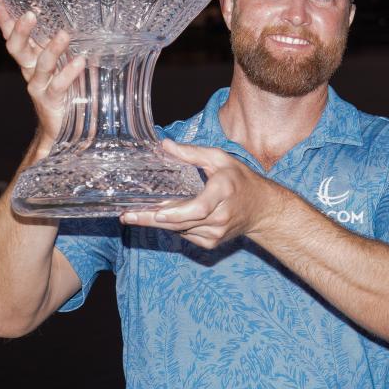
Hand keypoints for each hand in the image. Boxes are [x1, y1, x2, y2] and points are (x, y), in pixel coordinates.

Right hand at [0, 0, 85, 144]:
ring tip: (63, 35)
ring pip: (41, 65)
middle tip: (29, 14)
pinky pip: (59, 85)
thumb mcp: (60, 61)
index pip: (13, 35)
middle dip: (20, 30)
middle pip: (18, 48)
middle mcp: (30, 70)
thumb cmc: (63, 88)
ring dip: (52, 49)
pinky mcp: (52, 100)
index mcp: (30, 57)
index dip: (4, 19)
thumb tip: (70, 16)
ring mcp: (39, 86)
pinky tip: (80, 61)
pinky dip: (69, 73)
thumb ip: (60, 43)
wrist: (61, 126)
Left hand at [119, 139, 286, 248]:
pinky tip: (161, 218)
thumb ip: (193, 153)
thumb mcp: (220, 159)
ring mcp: (216, 233)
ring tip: (134, 215)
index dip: (177, 213)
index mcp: (223, 191)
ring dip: (158, 223)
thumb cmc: (240, 180)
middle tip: (127, 216)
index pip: (199, 208)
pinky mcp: (212, 243)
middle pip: (182, 222)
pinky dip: (172, 226)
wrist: (262, 210)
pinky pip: (185, 235)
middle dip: (152, 220)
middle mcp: (220, 216)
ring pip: (180, 230)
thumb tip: (165, 145)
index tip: (157, 212)